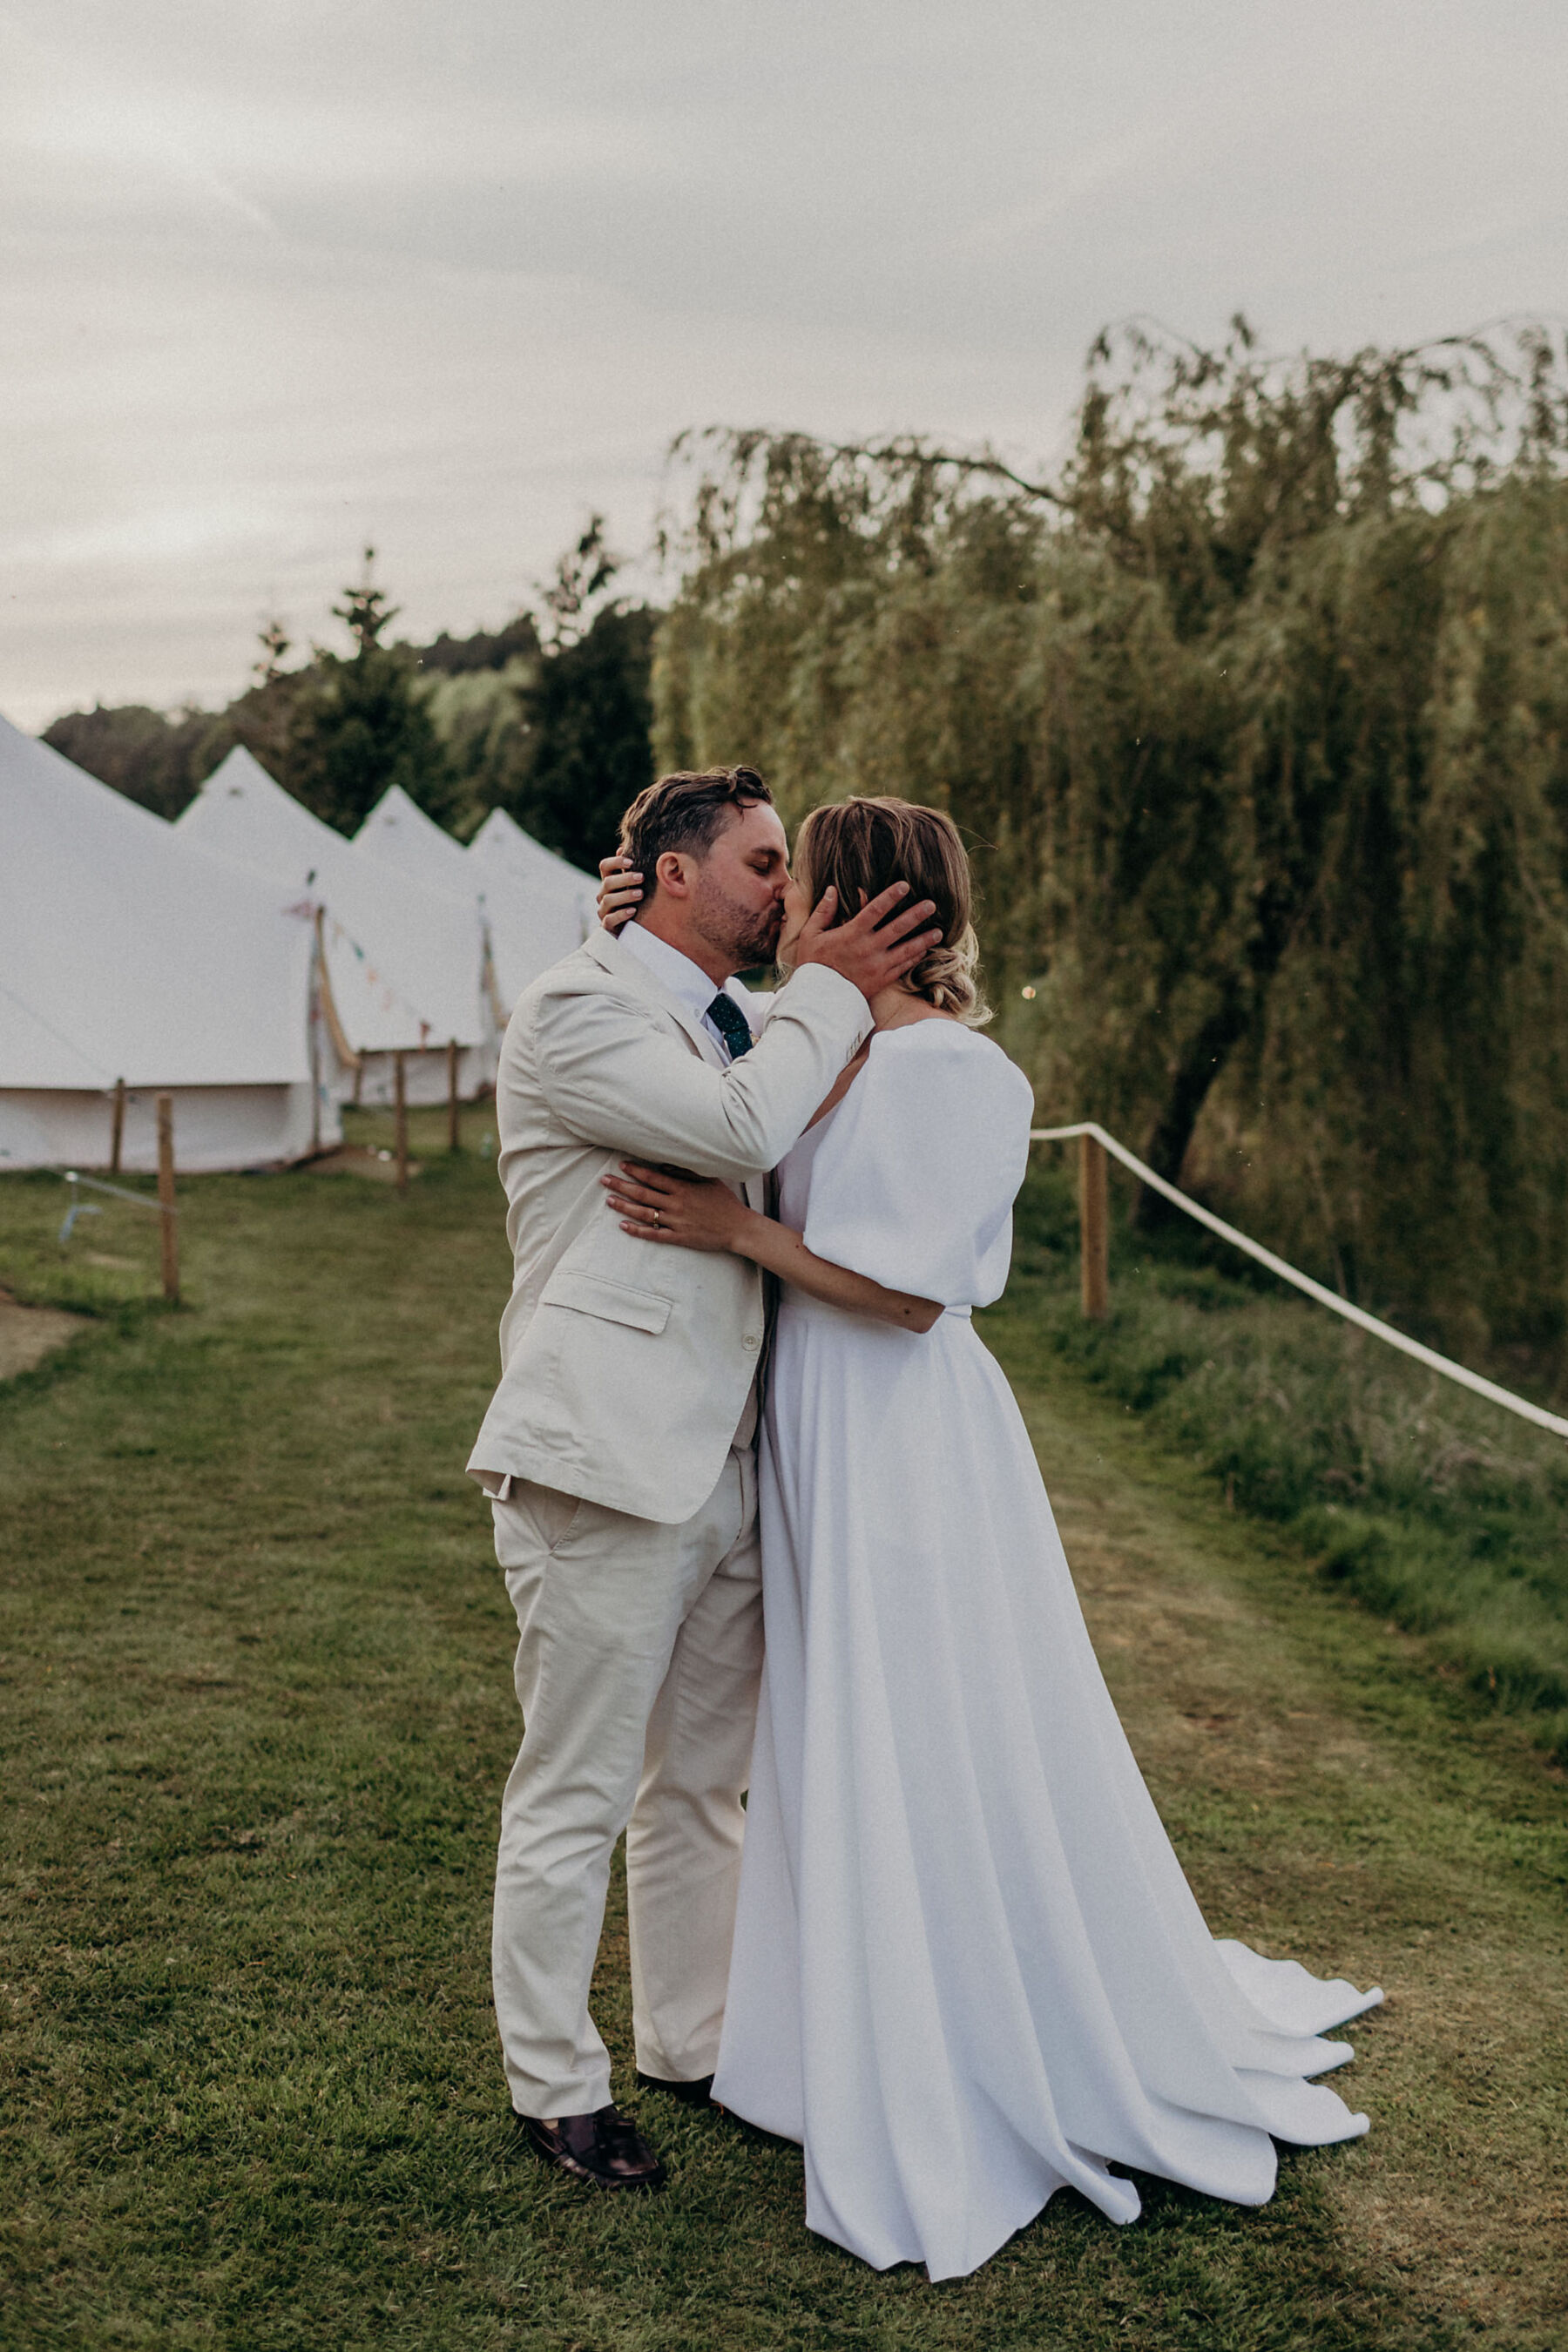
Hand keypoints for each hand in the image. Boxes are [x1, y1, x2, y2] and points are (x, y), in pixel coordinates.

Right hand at [597, 853, 642, 933]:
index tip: (631, 861)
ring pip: (608, 900)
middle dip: (624, 878)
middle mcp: (604, 895)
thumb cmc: (635, 902)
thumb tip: (623, 848)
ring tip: (641, 894)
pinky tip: (633, 911)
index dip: (615, 862)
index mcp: (609, 882)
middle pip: (608, 882)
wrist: (631, 932)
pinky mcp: (607, 926)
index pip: (604, 866)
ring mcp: (604, 910)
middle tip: (641, 877)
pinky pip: (609, 919)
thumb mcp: (635, 886)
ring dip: (625, 895)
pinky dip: (621, 914)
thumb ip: (631, 870)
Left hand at [600, 1162, 749, 1253]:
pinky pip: (653, 1234)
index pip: (653, 1178)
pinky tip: (623, 1226)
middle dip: (622, 1186)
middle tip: (604, 1180)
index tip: (621, 1165)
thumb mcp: (709, 1180)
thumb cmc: (725, 1202)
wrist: (738, 1228)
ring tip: (609, 1201)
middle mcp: (676, 1204)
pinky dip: (637, 1231)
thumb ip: (686, 1172)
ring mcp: (676, 1222)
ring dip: (624, 1206)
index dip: (636, 1171)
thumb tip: (663, 1166)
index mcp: (683, 1189)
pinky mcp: (678, 1237)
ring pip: (644, 1214)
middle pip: (643, 1194)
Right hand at [791, 881, 941, 999]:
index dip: (891, 896)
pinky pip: (902, 967)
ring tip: (939, 931)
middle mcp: (868, 948)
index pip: (875, 910)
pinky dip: (914, 958)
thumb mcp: (811, 935)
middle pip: (897, 928)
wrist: (818, 1000)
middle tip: (932, 904)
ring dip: (923, 939)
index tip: (905, 886)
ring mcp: (877, 966)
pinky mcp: (881, 980)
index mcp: (852, 933)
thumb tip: (833, 889)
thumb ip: (824, 911)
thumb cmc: (812, 965)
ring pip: (906, 949)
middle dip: (916, 915)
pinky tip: (924, 951)